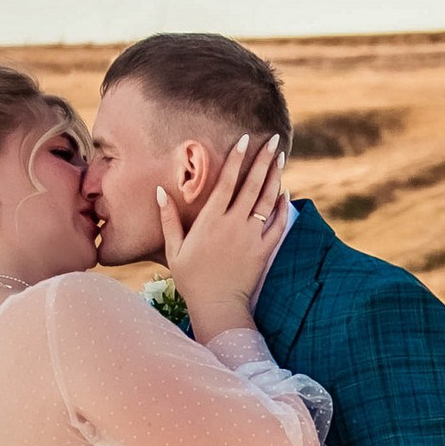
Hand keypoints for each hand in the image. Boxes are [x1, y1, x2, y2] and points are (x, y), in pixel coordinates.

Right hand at [160, 134, 290, 339]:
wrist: (217, 306)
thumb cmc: (191, 279)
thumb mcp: (173, 249)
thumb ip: (169, 219)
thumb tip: (160, 191)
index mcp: (211, 220)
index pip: (227, 181)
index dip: (237, 158)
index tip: (246, 139)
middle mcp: (234, 224)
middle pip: (252, 185)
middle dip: (263, 160)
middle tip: (273, 140)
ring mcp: (251, 237)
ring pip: (267, 201)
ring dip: (274, 178)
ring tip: (279, 158)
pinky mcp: (264, 250)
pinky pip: (277, 224)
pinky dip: (282, 207)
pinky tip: (285, 192)